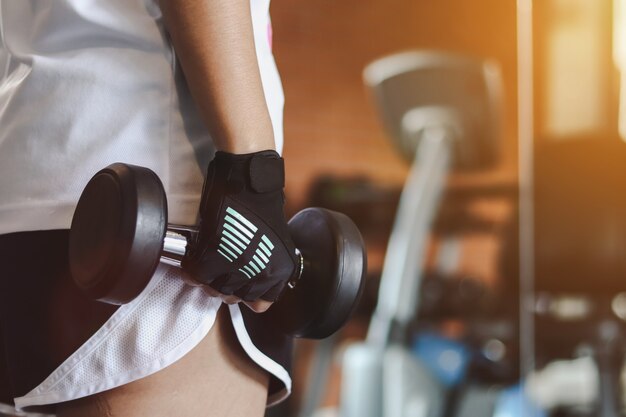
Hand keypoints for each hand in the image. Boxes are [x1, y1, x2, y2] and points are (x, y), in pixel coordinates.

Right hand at [182, 151, 298, 307]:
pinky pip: (195, 276)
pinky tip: (196, 256)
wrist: (247, 182)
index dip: (248, 295)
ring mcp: (236, 267)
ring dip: (208, 278)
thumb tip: (251, 283)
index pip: (260, 304)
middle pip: (232, 298)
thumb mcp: (276, 243)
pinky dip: (191, 268)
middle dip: (224, 285)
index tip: (241, 283)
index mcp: (279, 272)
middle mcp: (259, 274)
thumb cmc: (260, 207)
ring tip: (209, 260)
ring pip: (212, 290)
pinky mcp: (212, 257)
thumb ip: (266, 266)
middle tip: (221, 267)